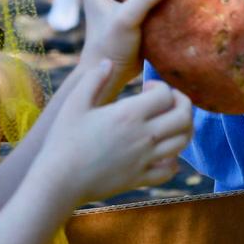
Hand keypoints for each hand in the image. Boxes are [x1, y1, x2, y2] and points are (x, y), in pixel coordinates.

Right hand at [37, 61, 194, 202]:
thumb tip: (108, 62)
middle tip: (169, 103)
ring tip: (168, 124)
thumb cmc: (63, 139)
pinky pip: (170, 170)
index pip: (166, 95)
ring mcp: (144, 159)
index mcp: (129, 114)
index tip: (147, 88)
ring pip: (182, 142)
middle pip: (184, 117)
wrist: (59, 181)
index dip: (161, 86)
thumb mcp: (75, 103)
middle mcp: (143, 136)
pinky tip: (162, 153)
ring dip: (182, 129)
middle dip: (183, 104)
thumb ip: (94, 78)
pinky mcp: (140, 178)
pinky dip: (173, 160)